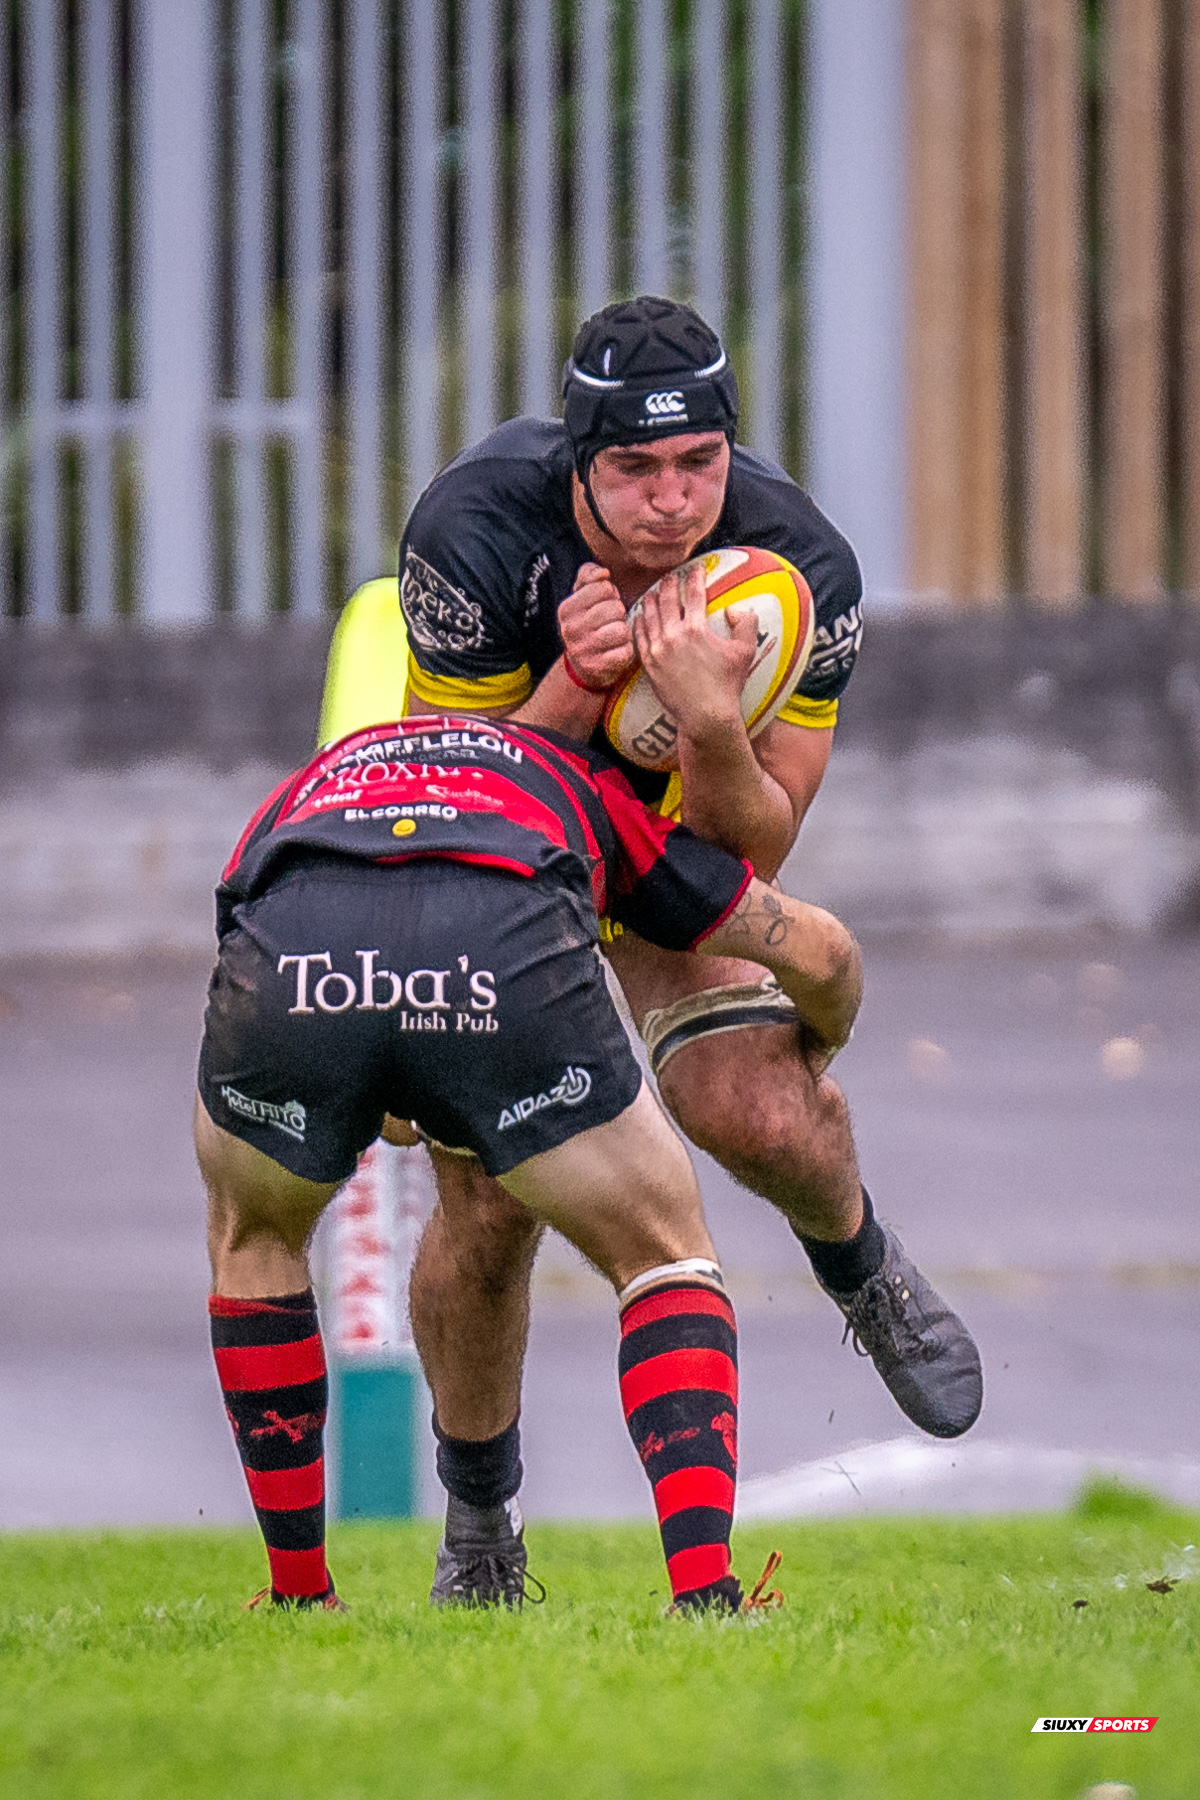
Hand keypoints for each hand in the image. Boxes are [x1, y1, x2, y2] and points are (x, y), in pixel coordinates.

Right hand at [557, 563, 636, 690]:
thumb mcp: (581, 596)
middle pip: (615, 608)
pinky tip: (617, 650)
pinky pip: (626, 651)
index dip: (610, 594)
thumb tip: (603, 573)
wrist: (582, 666)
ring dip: (624, 632)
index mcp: (566, 609)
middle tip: (611, 622)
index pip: (603, 588)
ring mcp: (583, 650)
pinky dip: (627, 650)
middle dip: (619, 613)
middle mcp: (571, 629)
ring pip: (622, 630)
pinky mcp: (598, 667)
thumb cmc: (588, 623)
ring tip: (615, 636)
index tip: (604, 604)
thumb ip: (588, 575)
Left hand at [633, 560, 758, 738]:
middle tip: (671, 577)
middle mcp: (673, 636)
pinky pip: (639, 638)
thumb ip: (745, 624)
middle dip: (670, 585)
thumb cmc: (727, 685)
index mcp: (697, 629)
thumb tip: (734, 609)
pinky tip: (639, 617)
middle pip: (668, 601)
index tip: (696, 569)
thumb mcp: (745, 652)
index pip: (695, 594)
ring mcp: (657, 650)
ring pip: (650, 617)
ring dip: (652, 601)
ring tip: (653, 593)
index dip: (695, 578)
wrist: (705, 715)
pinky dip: (638, 624)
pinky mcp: (648, 664)